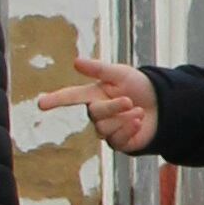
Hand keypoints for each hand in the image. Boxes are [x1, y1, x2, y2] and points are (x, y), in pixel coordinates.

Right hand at [37, 56, 159, 153]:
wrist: (163, 104)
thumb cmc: (139, 86)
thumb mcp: (121, 73)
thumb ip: (99, 69)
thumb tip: (76, 61)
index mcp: (93, 94)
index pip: (70, 97)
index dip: (55, 100)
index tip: (41, 104)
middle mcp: (96, 113)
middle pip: (95, 114)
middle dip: (113, 107)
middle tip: (129, 100)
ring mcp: (107, 130)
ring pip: (104, 129)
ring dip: (123, 119)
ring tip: (138, 111)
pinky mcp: (119, 143)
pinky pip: (117, 140)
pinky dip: (129, 130)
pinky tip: (139, 122)